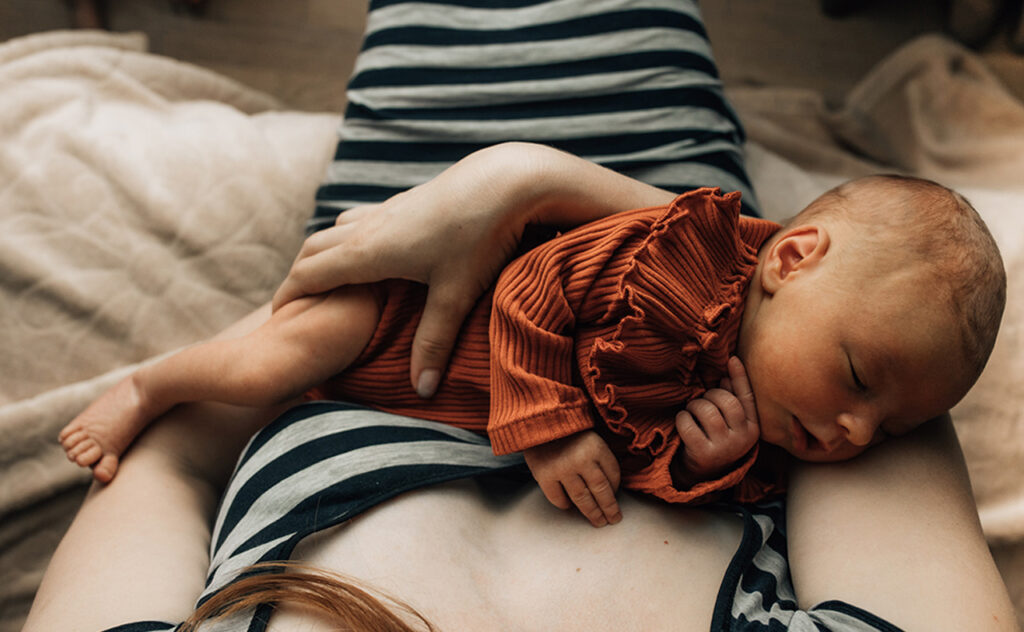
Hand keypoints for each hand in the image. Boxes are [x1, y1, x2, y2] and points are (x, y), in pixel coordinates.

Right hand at [273, 144, 549, 396]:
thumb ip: (433, 342)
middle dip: (298, 278)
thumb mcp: (455, 294)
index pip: (309, 275)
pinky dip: (349, 239)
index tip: (276, 321)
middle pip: (313, 249)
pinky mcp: (406, 203)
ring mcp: (386, 211)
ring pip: (336, 231)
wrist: (505, 180)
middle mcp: (368, 228)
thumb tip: (420, 391)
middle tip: (292, 307)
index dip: (288, 298)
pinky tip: (371, 254)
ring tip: (326, 283)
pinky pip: (360, 220)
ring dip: (323, 254)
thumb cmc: (479, 236)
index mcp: (367, 252)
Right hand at [523, 431, 621, 526]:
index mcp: (596, 447)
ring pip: (582, 499)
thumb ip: (600, 459)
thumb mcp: (590, 439)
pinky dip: (565, 505)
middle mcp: (581, 459)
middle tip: (613, 519)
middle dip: (609, 509)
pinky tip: (570, 506)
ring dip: (592, 513)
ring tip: (598, 521)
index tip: (615, 497)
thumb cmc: (567, 433)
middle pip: (601, 491)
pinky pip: (558, 499)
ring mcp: (562, 468)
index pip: (613, 475)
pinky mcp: (544, 476)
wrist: (536, 422)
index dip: (616, 489)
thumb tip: (610, 490)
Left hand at [675, 356, 759, 476]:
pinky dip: (682, 419)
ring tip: (692, 410)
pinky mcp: (704, 454)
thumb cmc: (716, 440)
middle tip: (701, 400)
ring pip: (707, 411)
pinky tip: (684, 422)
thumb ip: (731, 399)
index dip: (739, 377)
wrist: (702, 475)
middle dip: (710, 394)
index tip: (731, 359)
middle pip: (727, 402)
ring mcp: (724, 448)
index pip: (747, 398)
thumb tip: (726, 375)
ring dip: (694, 405)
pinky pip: (688, 425)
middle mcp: (743, 439)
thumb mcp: (729, 422)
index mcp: (753, 428)